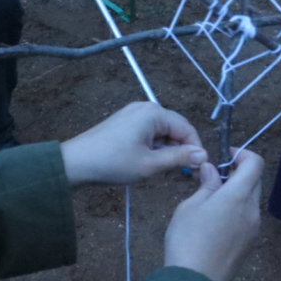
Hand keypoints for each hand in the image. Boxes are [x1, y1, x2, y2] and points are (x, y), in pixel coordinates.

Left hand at [60, 102, 208, 185]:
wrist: (76, 163)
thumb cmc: (113, 163)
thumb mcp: (150, 164)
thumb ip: (179, 158)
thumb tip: (204, 155)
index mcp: (154, 113)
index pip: (187, 128)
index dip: (195, 149)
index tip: (198, 169)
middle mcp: (145, 108)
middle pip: (174, 129)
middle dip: (179, 150)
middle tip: (178, 173)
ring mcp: (133, 114)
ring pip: (161, 133)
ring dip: (164, 151)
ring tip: (157, 169)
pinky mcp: (124, 122)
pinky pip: (148, 133)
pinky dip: (152, 148)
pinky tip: (145, 163)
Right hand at [164, 149, 262, 280]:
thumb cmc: (188, 239)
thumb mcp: (190, 206)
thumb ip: (206, 185)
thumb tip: (212, 170)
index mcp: (238, 196)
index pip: (256, 164)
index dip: (242, 155)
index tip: (224, 158)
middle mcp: (252, 211)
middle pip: (255, 181)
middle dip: (238, 174)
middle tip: (213, 179)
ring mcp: (254, 229)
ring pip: (251, 200)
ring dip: (237, 194)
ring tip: (211, 202)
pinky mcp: (249, 244)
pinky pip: (248, 218)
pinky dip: (237, 211)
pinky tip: (215, 223)